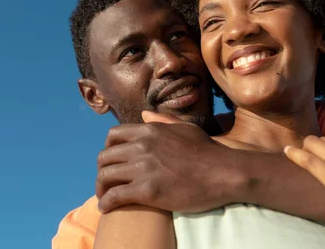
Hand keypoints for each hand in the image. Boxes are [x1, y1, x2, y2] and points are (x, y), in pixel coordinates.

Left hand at [95, 111, 247, 212]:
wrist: (224, 173)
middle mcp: (141, 146)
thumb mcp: (184, 128)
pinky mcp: (147, 191)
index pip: (112, 136)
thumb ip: (162, 121)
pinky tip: (106, 209)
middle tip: (106, 182)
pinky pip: (114, 196)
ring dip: (101, 188)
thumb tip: (145, 115)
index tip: (112, 161)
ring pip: (104, 176)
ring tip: (104, 197)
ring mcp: (143, 168)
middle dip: (102, 170)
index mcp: (148, 131)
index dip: (108, 149)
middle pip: (105, 157)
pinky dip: (106, 203)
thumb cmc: (207, 151)